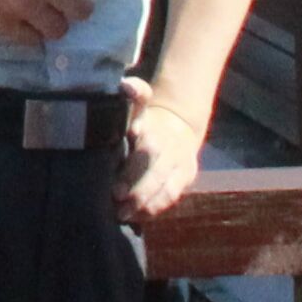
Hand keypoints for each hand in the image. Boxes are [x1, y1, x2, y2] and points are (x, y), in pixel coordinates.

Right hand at [0, 0, 100, 46]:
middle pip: (83, 10)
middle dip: (76, 9)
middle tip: (63, 6)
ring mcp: (23, 3)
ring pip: (59, 29)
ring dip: (52, 23)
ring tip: (38, 14)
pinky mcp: (3, 23)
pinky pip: (31, 40)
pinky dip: (28, 32)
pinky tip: (18, 19)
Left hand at [117, 86, 204, 217]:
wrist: (178, 126)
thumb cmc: (146, 121)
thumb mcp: (139, 105)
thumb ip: (134, 95)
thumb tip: (126, 85)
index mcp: (153, 127)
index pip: (148, 137)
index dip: (138, 141)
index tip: (127, 151)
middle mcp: (169, 146)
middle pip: (155, 167)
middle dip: (136, 182)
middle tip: (116, 195)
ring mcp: (180, 164)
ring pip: (166, 187)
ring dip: (145, 202)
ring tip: (123, 213)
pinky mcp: (186, 178)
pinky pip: (171, 197)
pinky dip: (155, 208)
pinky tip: (137, 217)